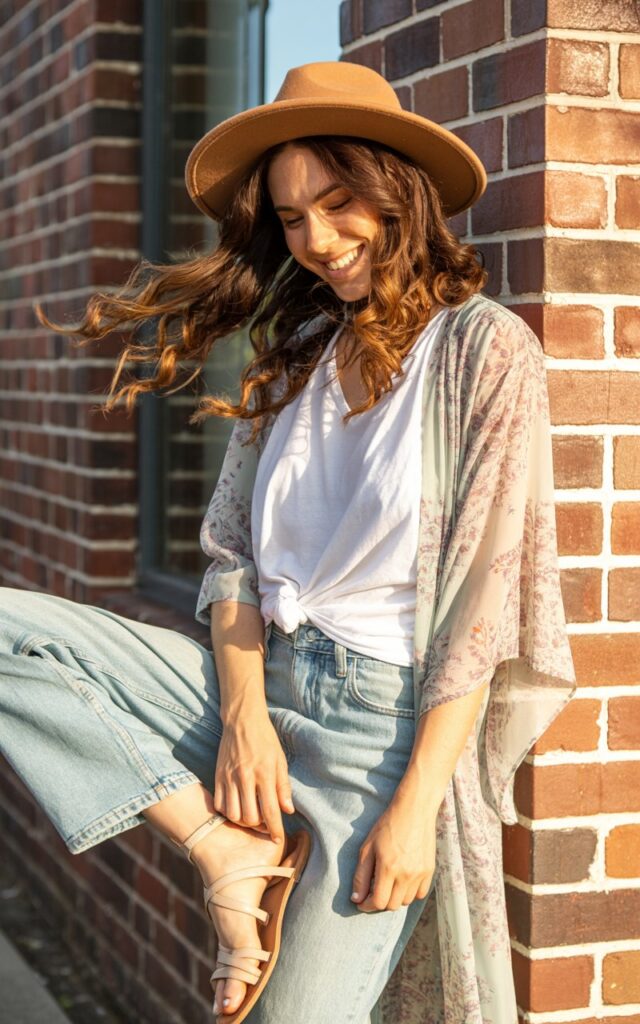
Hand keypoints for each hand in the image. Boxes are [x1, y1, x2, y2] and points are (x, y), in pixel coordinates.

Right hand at [214, 709, 294, 842]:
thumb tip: (288, 810)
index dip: (275, 830)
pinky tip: (236, 807)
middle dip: (259, 827)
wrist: (242, 721)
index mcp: (264, 774)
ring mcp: (229, 778)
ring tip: (251, 815)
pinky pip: (219, 804)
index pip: (270, 811)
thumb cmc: (265, 739)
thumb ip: (283, 787)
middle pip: (250, 818)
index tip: (278, 839)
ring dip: (243, 821)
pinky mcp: (218, 776)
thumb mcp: (280, 760)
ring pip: (233, 815)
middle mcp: (245, 778)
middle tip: (265, 823)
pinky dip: (227, 812)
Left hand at [350, 797, 435, 912]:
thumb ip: (361, 876)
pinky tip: (402, 881)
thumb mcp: (367, 848)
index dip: (367, 905)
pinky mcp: (430, 870)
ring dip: (394, 897)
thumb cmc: (387, 825)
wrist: (414, 810)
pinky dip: (409, 893)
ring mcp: (420, 874)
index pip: (378, 902)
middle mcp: (406, 874)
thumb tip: (356, 899)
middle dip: (380, 902)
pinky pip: (420, 894)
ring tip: (388, 883)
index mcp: (388, 868)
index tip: (361, 902)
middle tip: (373, 891)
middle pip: (392, 905)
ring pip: (406, 901)